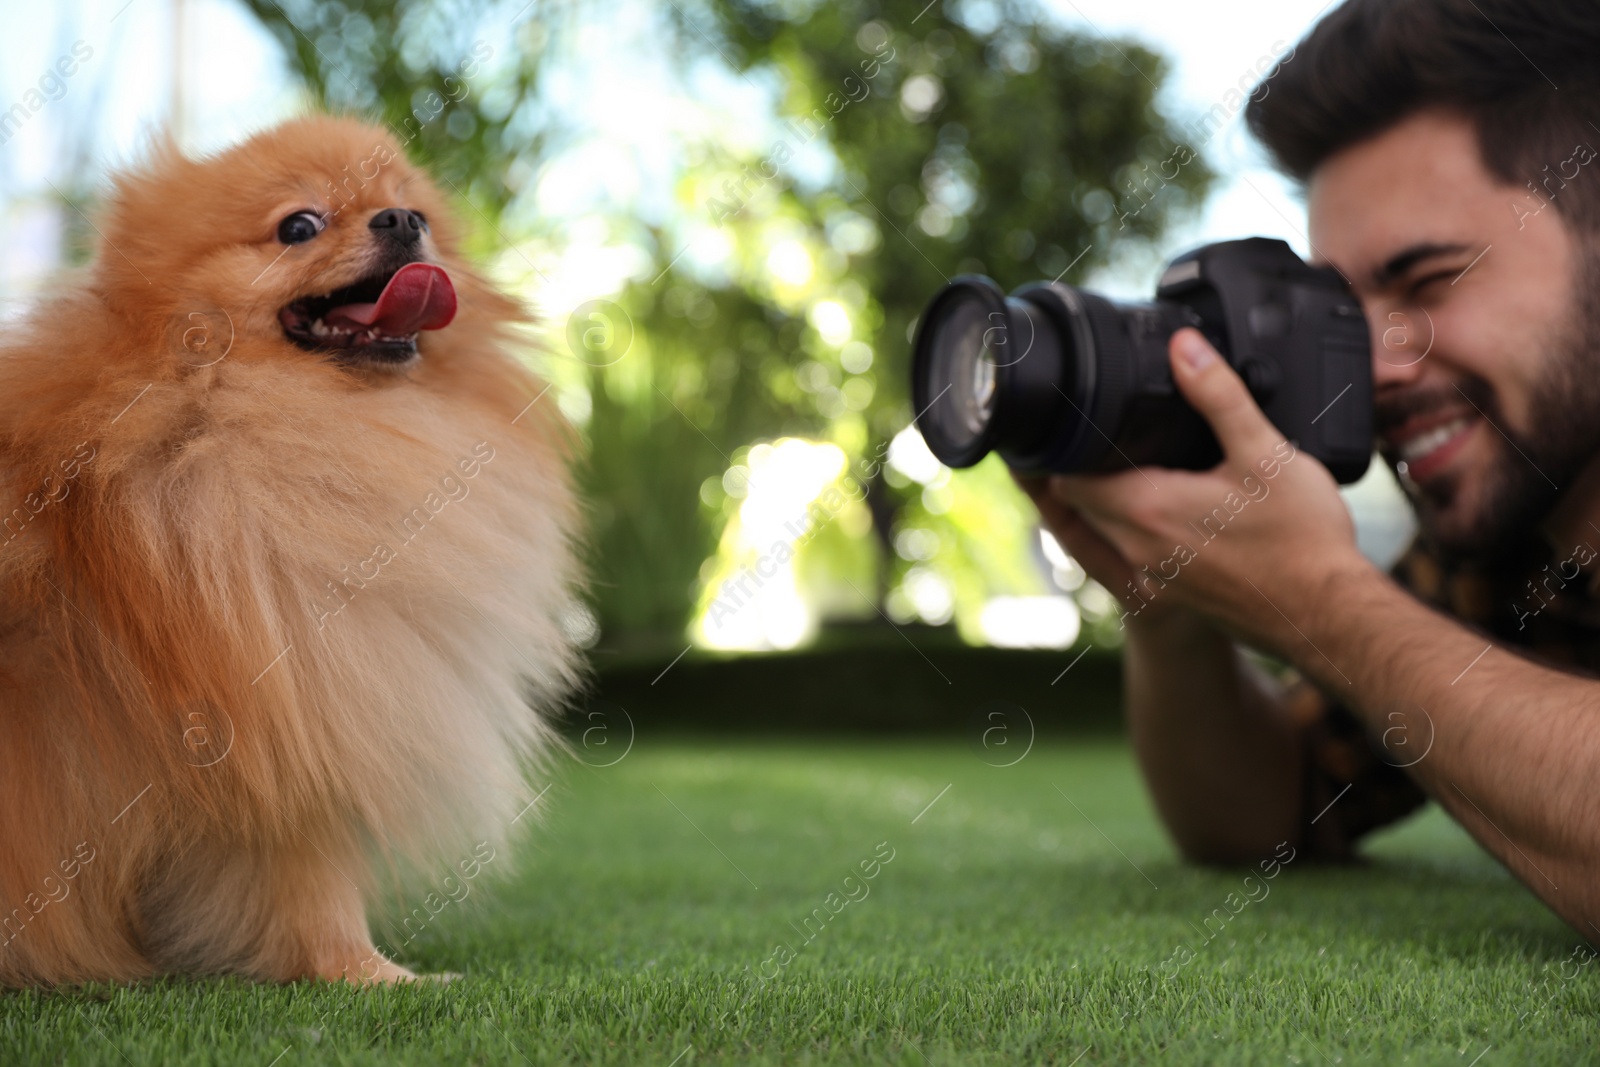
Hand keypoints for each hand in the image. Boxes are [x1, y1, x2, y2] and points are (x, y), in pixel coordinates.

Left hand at [1034, 329, 1375, 656]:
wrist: (1328, 615)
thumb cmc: (1301, 540)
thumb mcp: (1264, 452)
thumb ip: (1218, 395)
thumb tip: (1184, 347)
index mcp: (1147, 510)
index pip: (1067, 479)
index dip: (1069, 448)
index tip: (1082, 424)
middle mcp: (1137, 550)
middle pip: (1079, 505)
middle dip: (1082, 471)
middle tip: (1103, 437)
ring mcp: (1153, 579)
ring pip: (1101, 535)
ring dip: (1104, 504)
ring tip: (1129, 468)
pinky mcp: (1173, 598)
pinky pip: (1128, 561)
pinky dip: (1130, 535)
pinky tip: (1165, 514)